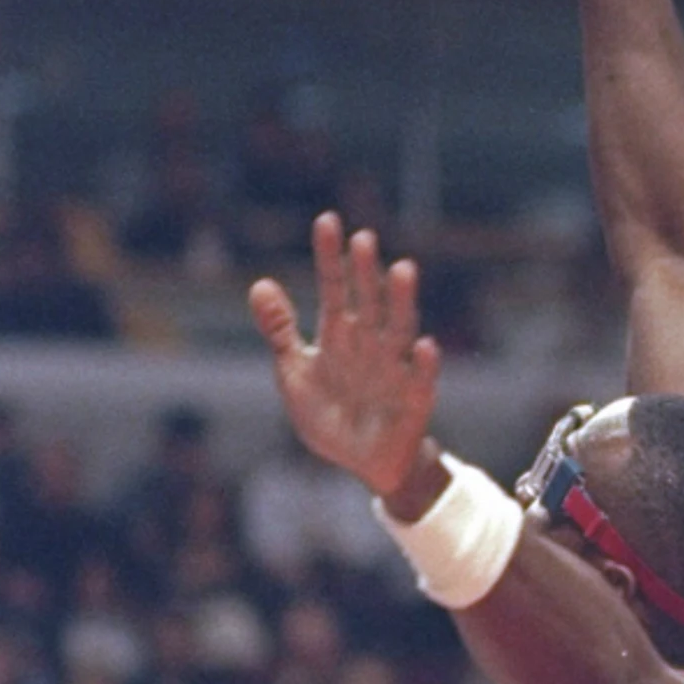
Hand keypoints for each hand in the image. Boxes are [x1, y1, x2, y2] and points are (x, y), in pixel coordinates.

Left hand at [250, 213, 441, 497]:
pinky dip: (423, 363)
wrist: (364, 463)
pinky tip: (424, 344)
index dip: (330, 258)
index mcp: (340, 338)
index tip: (328, 220)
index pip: (335, 290)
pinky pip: (420, 380)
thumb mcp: (295, 373)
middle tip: (363, 238)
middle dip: (365, 273)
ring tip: (402, 270)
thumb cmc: (331, 416)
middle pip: (368, 303)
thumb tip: (258, 283)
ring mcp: (394, 370)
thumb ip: (281, 330)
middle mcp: (370, 346)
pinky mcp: (414, 400)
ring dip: (401, 302)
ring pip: (399, 329)